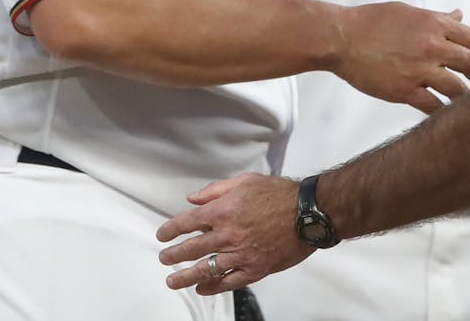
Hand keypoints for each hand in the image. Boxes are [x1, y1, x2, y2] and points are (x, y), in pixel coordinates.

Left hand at [156, 174, 311, 294]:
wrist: (307, 213)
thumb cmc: (279, 194)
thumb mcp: (245, 181)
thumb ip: (215, 190)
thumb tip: (192, 198)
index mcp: (222, 211)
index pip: (187, 222)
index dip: (170, 230)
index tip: (162, 235)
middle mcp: (227, 235)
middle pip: (191, 249)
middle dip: (173, 255)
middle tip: (164, 259)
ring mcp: (240, 255)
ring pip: (206, 269)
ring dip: (185, 277)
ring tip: (173, 281)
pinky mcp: (255, 269)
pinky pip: (229, 282)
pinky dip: (213, 287)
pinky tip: (203, 288)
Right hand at [334, 3, 469, 112]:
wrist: (340, 38)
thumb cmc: (370, 21)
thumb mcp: (407, 12)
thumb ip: (436, 17)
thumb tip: (459, 14)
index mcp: (433, 23)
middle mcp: (431, 45)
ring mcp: (419, 69)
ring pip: (456, 89)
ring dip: (466, 96)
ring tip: (469, 101)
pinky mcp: (404, 90)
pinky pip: (432, 106)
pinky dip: (442, 110)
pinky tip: (445, 112)